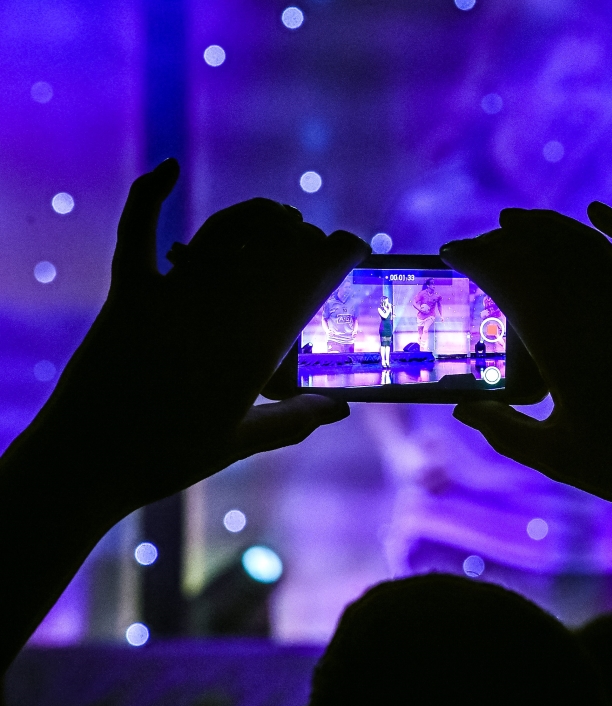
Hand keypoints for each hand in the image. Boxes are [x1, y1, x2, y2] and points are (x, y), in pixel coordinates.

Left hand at [3, 160, 368, 520]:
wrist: (87, 461)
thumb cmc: (169, 456)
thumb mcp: (241, 442)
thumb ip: (296, 419)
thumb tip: (341, 407)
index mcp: (256, 344)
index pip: (311, 277)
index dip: (339, 252)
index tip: (353, 248)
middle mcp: (220, 308)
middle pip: (275, 248)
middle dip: (305, 238)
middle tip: (317, 249)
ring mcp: (172, 295)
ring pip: (225, 233)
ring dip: (259, 217)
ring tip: (280, 217)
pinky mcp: (128, 293)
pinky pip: (138, 233)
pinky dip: (149, 195)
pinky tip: (168, 168)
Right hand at [441, 204, 611, 589]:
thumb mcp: (554, 457)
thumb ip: (500, 429)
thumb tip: (461, 406)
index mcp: (563, 349)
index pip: (509, 280)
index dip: (477, 257)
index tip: (454, 250)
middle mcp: (603, 315)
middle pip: (544, 255)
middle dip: (504, 240)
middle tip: (480, 245)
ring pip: (589, 246)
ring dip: (549, 228)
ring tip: (516, 223)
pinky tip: (596, 212)